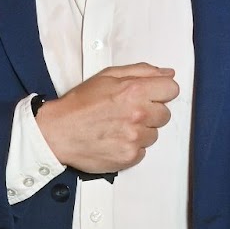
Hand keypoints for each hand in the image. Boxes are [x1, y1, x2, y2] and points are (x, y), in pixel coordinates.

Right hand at [35, 64, 178, 174]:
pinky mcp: (129, 157)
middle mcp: (138, 114)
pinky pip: (143, 151)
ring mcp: (135, 138)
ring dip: (140, 132)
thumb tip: (167, 74)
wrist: (57, 132)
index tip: (149, 96)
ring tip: (117, 128)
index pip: (172, 90)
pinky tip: (114, 140)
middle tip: (127, 113)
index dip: (160, 92)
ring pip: (154, 135)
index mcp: (134, 90)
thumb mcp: (108, 76)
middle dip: (150, 113)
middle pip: (165, 114)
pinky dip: (131, 147)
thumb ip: (142, 72)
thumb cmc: (79, 104)